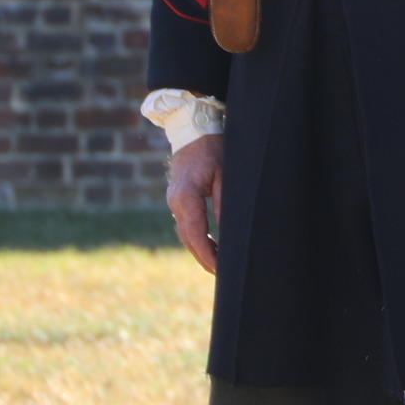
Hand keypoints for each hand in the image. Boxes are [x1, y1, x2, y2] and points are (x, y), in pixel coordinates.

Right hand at [167, 133, 223, 276]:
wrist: (194, 128)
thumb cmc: (213, 148)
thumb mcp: (226, 175)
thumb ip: (225, 204)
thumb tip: (230, 234)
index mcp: (185, 197)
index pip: (196, 234)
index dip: (208, 255)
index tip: (220, 270)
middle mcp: (175, 202)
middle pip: (188, 238)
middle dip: (204, 258)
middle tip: (222, 275)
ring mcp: (174, 200)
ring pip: (186, 233)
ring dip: (201, 250)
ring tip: (218, 266)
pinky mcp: (178, 199)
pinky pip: (187, 224)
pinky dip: (198, 238)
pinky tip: (211, 246)